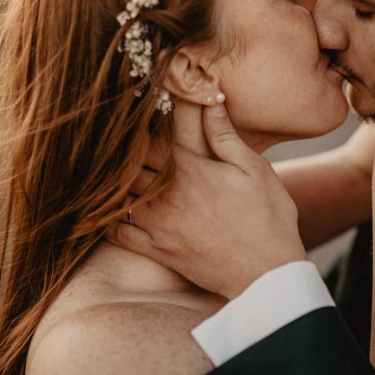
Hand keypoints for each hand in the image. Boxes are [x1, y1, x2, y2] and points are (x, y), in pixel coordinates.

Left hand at [107, 105, 306, 299]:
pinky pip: (118, 232)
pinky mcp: (157, 250)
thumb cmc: (267, 217)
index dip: (139, 130)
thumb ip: (225, 136)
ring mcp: (158, 225)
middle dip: (120, 154)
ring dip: (111, 183)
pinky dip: (106, 220)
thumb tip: (210, 102)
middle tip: (115, 144)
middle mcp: (166, 194)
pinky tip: (107, 211)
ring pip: (117, 195)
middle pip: (126, 166)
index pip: (148, 141)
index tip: (135, 122)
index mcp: (189, 170)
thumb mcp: (253, 169)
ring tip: (108, 172)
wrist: (265, 272)